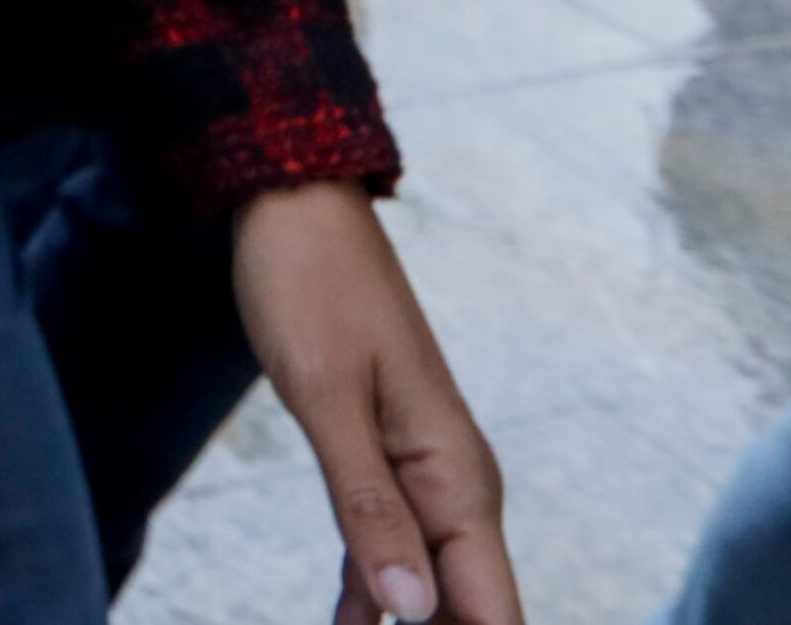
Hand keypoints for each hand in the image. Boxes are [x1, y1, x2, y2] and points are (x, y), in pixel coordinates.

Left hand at [236, 183, 516, 624]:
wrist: (296, 207)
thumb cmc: (311, 287)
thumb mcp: (327, 398)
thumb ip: (369, 507)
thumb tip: (414, 611)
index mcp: (457, 479)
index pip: (494, 611)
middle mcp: (454, 486)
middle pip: (470, 609)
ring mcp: (421, 475)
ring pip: (431, 585)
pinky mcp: (381, 460)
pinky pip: (386, 550)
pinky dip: (370, 593)